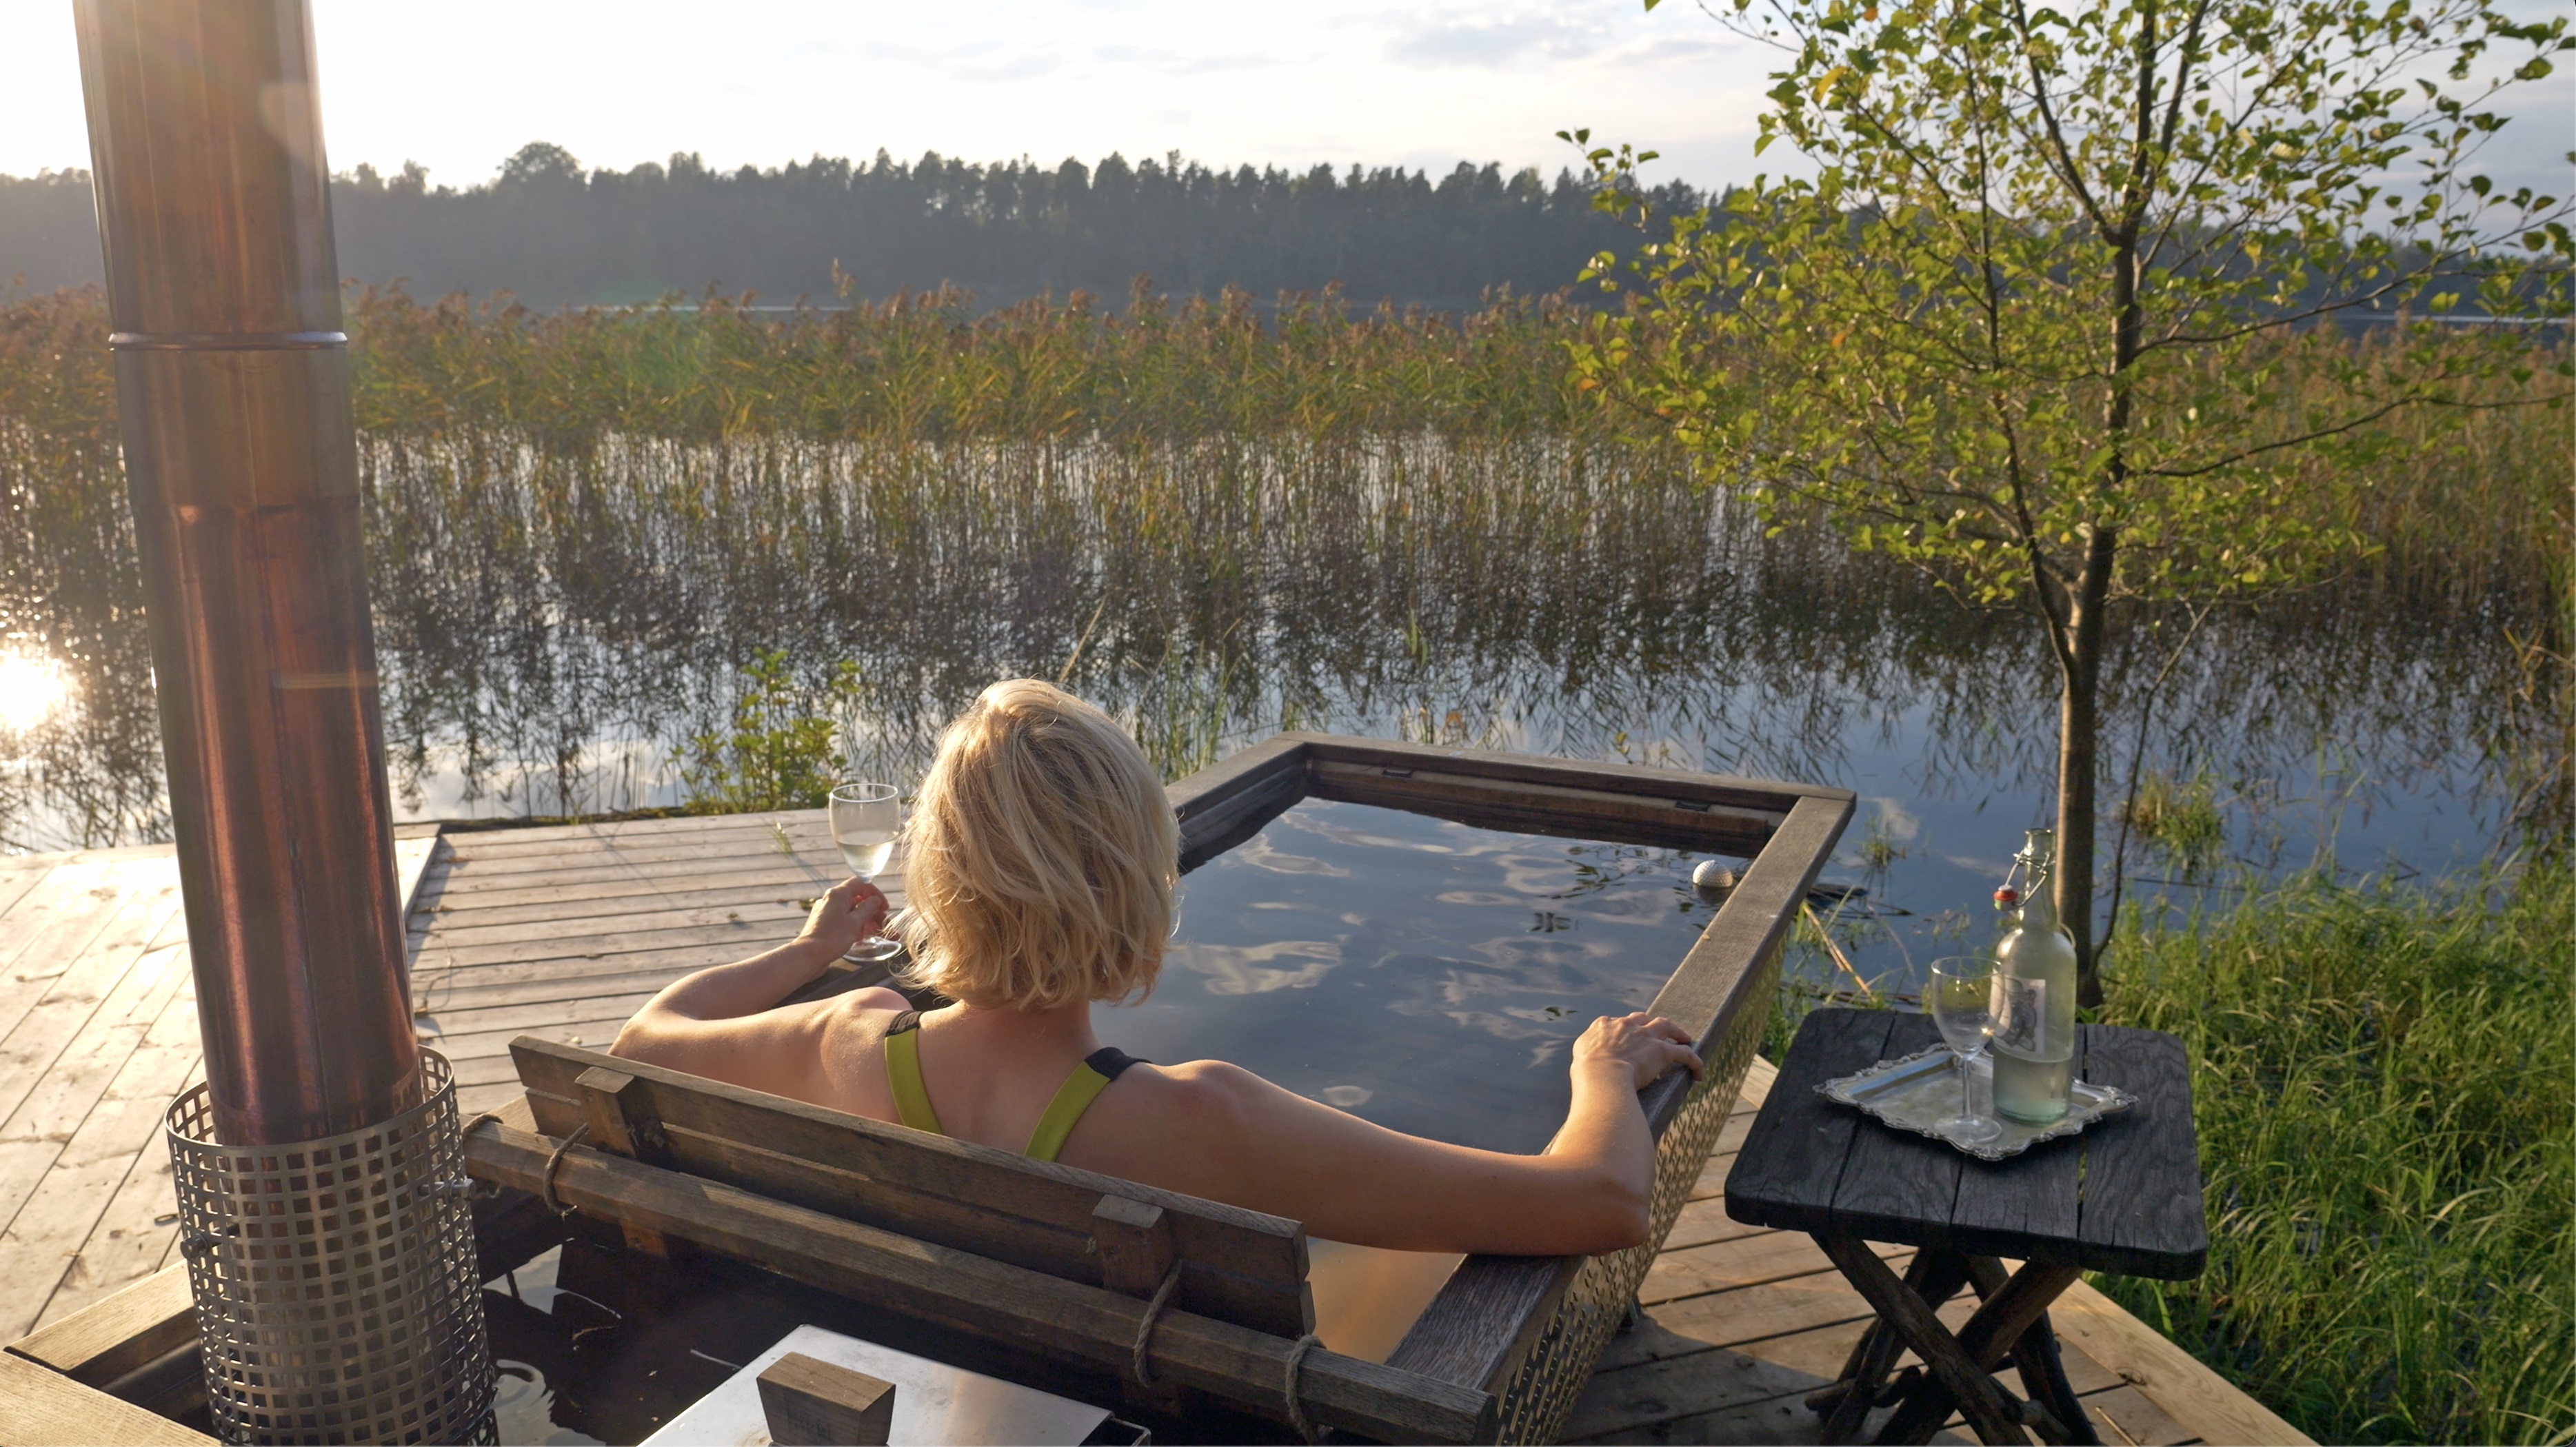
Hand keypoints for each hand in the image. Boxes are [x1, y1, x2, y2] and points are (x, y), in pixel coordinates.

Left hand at [795, 876, 889, 962]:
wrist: (808, 955)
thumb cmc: (833, 937)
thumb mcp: (855, 922)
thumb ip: (867, 908)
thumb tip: (875, 900)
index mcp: (838, 894)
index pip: (861, 883)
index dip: (875, 893)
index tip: (884, 908)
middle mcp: (831, 899)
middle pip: (857, 899)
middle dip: (872, 912)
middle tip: (883, 925)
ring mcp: (826, 911)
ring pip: (851, 911)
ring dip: (865, 921)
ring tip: (875, 935)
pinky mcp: (824, 924)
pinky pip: (843, 920)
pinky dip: (853, 927)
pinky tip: (859, 939)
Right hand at [1573, 1012, 1702, 1090]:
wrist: (1602, 1076)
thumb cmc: (1586, 1072)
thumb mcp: (1580, 1058)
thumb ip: (1587, 1054)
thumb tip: (1588, 1063)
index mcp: (1604, 1025)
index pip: (1616, 1022)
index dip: (1623, 1029)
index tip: (1625, 1038)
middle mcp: (1626, 1025)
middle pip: (1643, 1018)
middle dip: (1650, 1023)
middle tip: (1657, 1032)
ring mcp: (1645, 1036)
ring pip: (1666, 1026)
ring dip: (1676, 1032)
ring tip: (1684, 1038)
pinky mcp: (1662, 1051)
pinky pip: (1684, 1054)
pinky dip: (1694, 1062)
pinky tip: (1699, 1072)